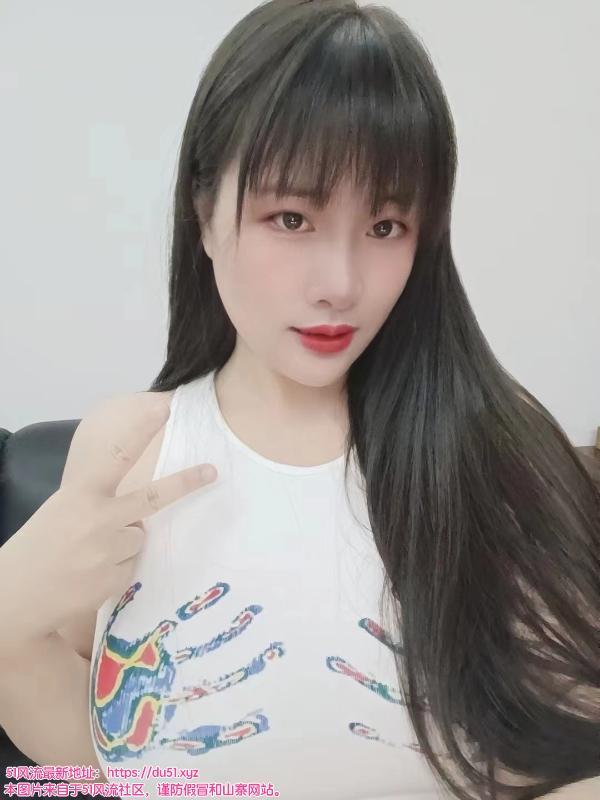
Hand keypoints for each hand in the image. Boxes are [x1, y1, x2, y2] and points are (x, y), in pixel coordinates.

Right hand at [0, 392, 216, 651]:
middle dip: (187, 483)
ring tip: (88, 557)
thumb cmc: (38, 547)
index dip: (140, 430)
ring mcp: (109, 551)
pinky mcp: (115, 579)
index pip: (115, 456)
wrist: (13, 597)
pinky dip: (116, 571)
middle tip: (212, 471)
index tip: (165, 408)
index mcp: (79, 495)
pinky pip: (131, 567)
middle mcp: (98, 519)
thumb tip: (138, 514)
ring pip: (138, 539)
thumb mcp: (62, 511)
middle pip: (153, 498)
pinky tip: (89, 576)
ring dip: (122, 546)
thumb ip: (97, 503)